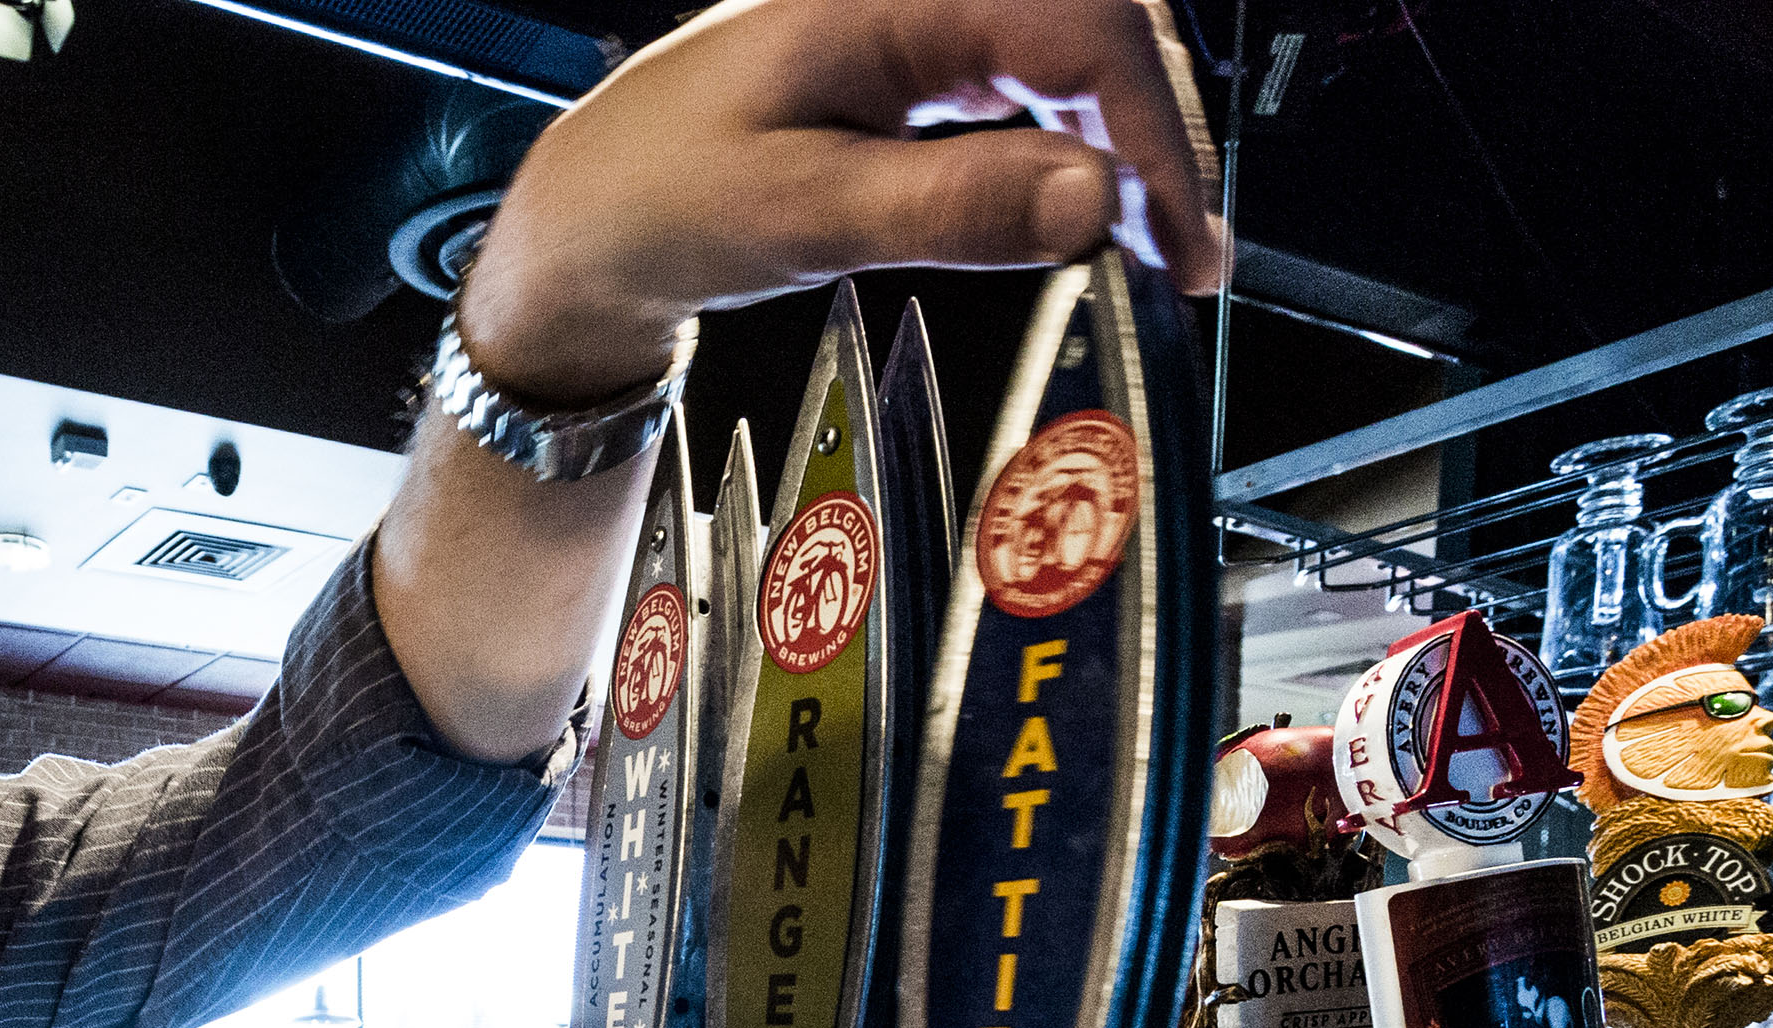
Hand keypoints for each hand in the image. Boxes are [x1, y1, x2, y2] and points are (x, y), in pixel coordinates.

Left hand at [465, 0, 1226, 402]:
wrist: (590, 212)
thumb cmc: (659, 196)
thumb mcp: (805, 214)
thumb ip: (952, 206)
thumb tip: (1094, 202)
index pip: (1082, 28)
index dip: (1153, 132)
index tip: (1178, 239)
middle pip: (1096, 25)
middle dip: (1156, 134)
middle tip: (1182, 257)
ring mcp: (921, 17)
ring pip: (1074, 51)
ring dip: (1125, 139)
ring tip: (1152, 247)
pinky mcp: (920, 57)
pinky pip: (1032, 77)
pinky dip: (1078, 141)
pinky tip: (1089, 207)